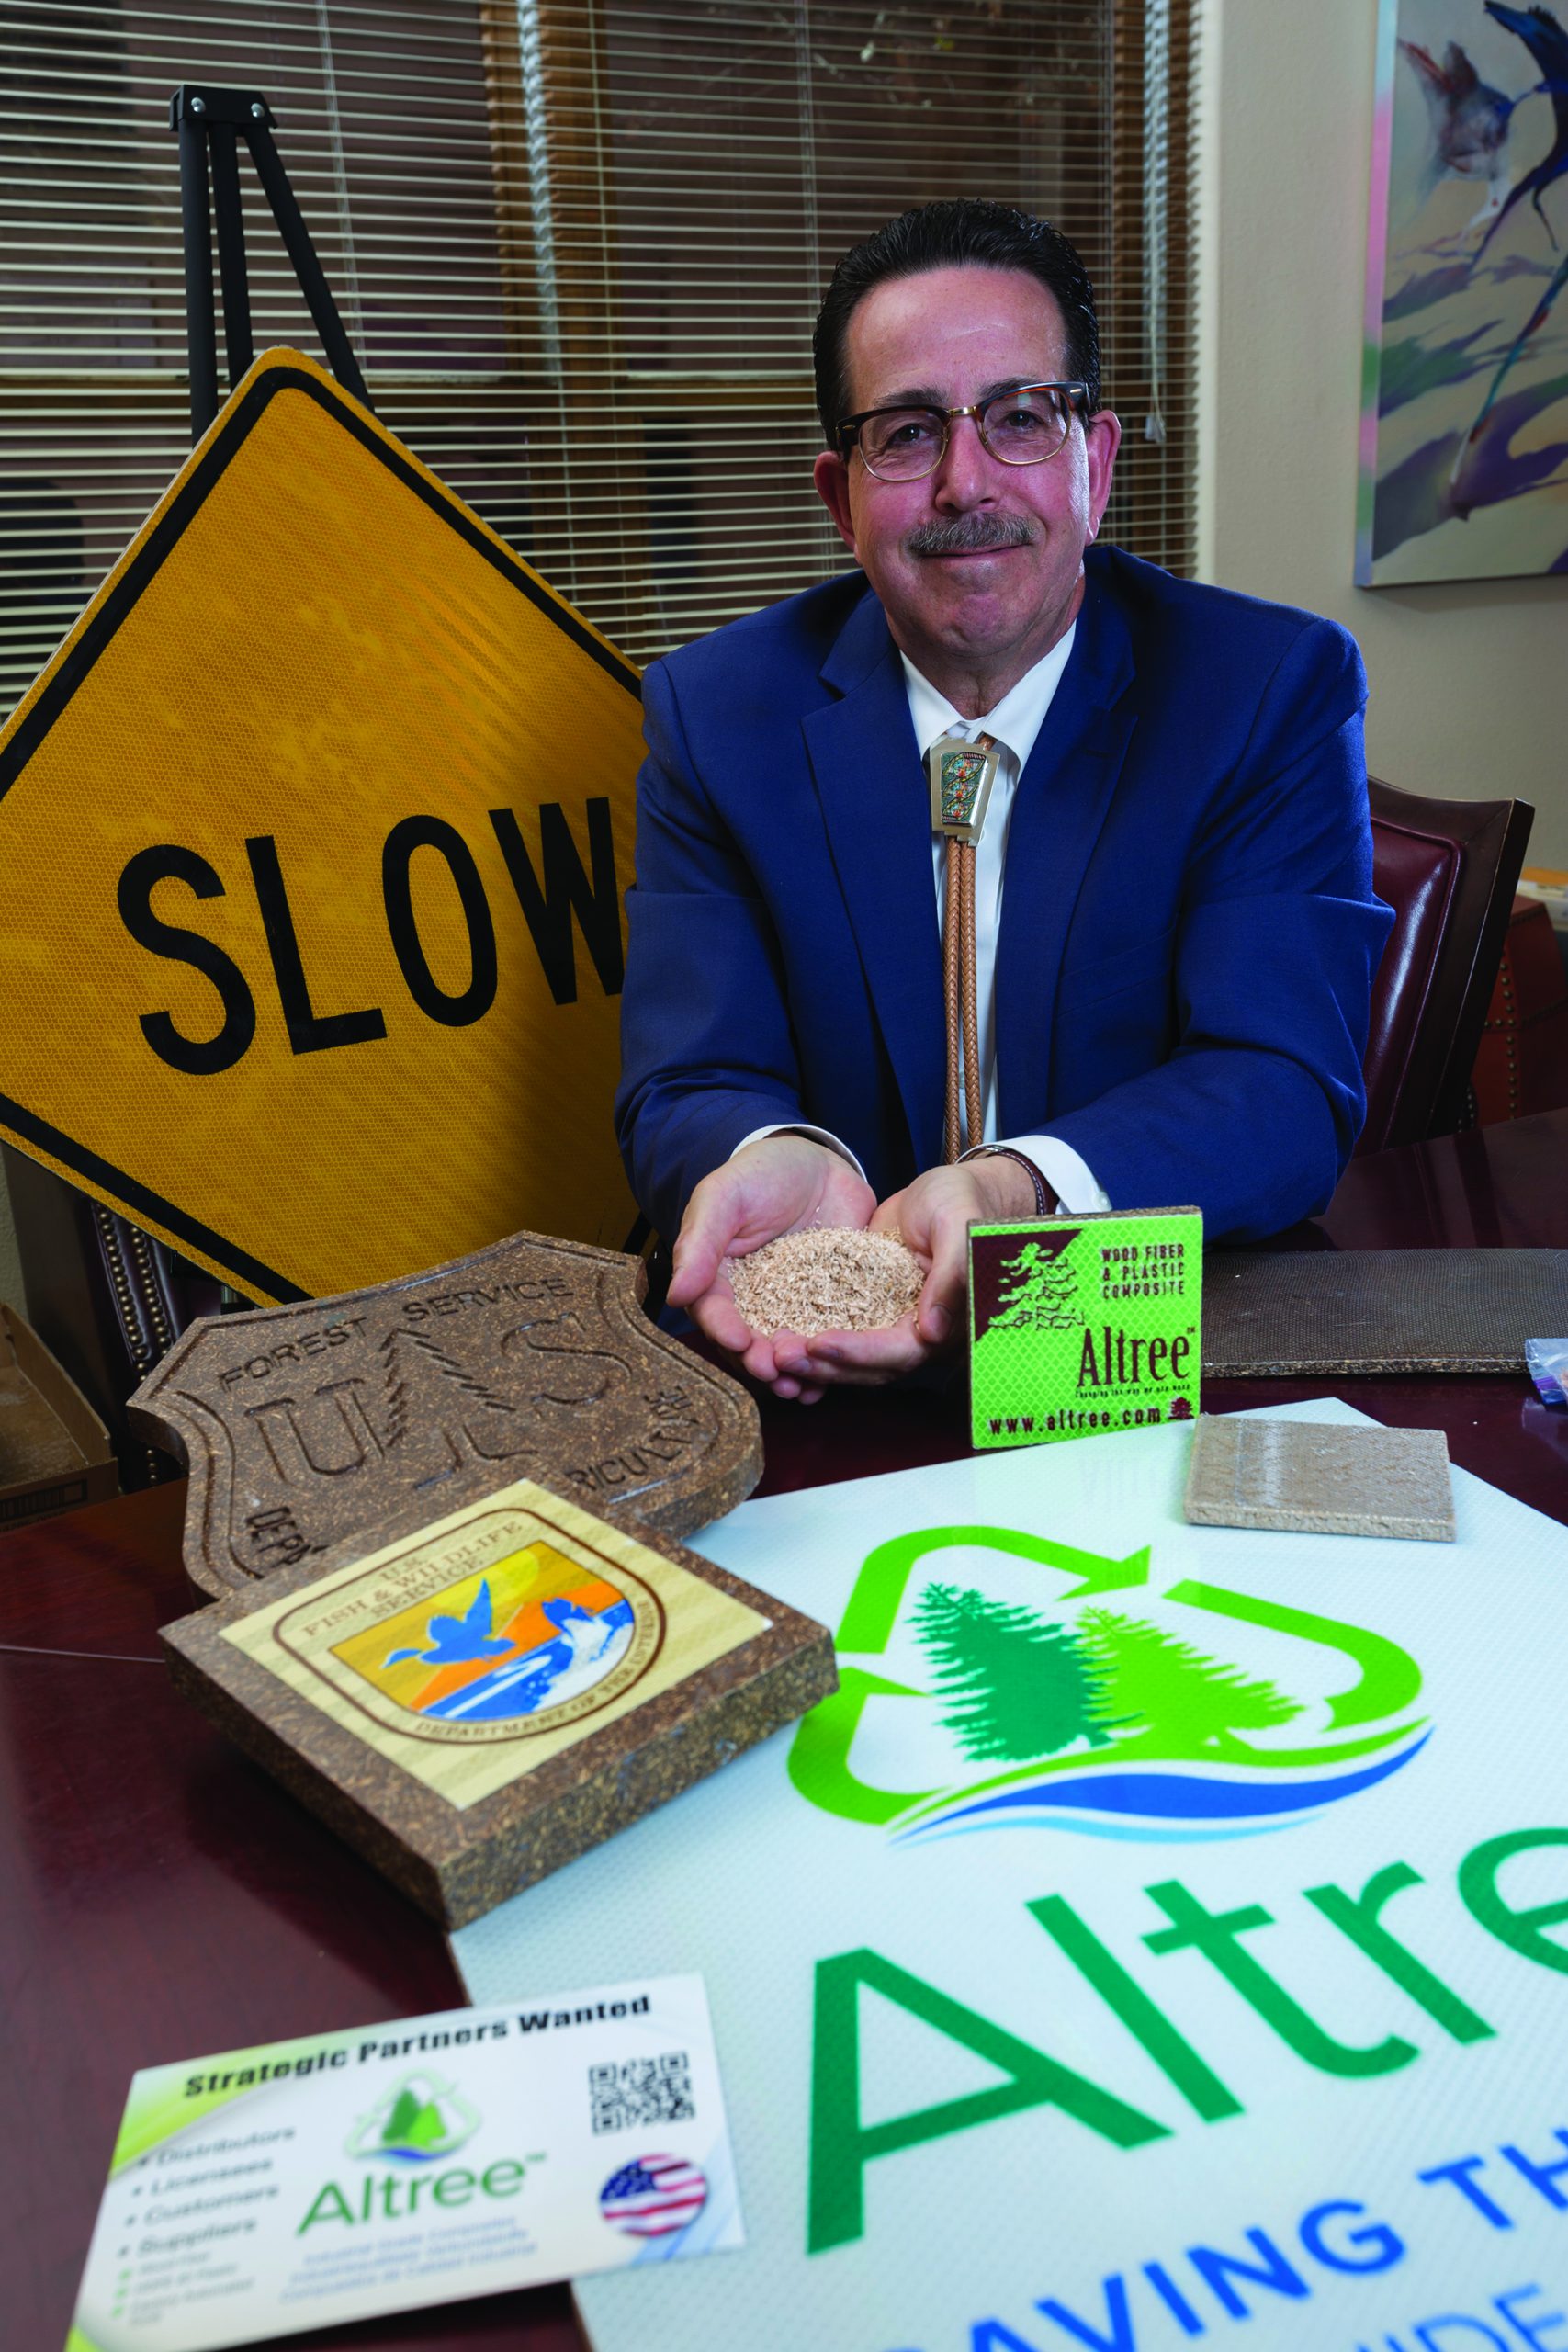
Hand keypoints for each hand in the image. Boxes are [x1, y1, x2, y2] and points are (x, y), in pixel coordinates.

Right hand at [667, 1136, 875, 1400]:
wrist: (816, 1164)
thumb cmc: (758, 1175)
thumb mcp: (723, 1198)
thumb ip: (699, 1243)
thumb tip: (676, 1294)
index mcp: (717, 1281)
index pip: (715, 1314)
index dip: (725, 1332)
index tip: (739, 1343)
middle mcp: (752, 1304)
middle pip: (751, 1345)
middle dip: (762, 1363)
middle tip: (776, 1373)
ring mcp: (792, 1308)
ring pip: (789, 1350)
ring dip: (796, 1372)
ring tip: (804, 1386)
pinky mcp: (830, 1306)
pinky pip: (828, 1338)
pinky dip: (831, 1360)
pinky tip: (839, 1372)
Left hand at [777, 1154, 1042, 1388]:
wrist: (948, 1191)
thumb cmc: (963, 1203)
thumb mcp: (958, 1228)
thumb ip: (950, 1277)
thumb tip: (932, 1332)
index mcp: (945, 1324)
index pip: (898, 1352)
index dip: (859, 1351)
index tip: (819, 1342)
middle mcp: (918, 1334)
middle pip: (868, 1365)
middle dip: (824, 1363)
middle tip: (780, 1355)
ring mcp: (890, 1323)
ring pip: (849, 1355)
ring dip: (811, 1357)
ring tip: (770, 1349)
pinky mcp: (869, 1308)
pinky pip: (839, 1330)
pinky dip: (810, 1337)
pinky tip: (776, 1332)